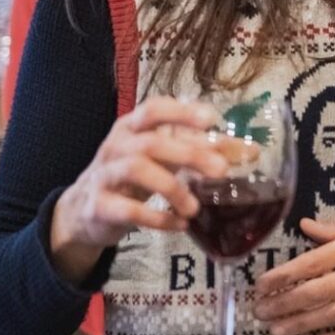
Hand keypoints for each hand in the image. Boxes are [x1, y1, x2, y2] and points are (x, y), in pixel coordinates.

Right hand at [49, 97, 227, 285]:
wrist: (84, 211)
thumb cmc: (132, 178)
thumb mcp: (163, 160)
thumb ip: (201, 151)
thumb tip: (250, 151)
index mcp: (132, 128)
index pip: (154, 109)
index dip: (181, 112)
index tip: (211, 119)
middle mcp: (116, 146)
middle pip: (152, 142)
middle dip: (189, 154)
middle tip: (221, 171)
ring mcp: (104, 175)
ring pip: (136, 170)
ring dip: (172, 188)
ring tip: (195, 208)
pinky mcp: (98, 205)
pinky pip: (127, 209)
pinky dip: (156, 218)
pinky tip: (179, 224)